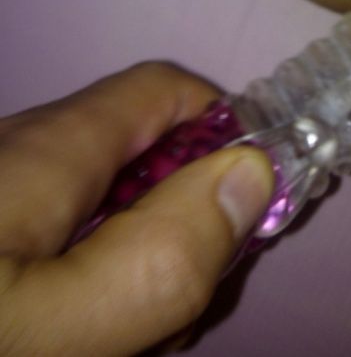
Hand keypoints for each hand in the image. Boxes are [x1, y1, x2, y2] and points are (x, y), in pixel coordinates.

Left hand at [0, 63, 273, 355]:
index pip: (168, 90)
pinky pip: (62, 232)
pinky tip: (85, 328)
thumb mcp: (60, 321)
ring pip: (106, 204)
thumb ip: (161, 254)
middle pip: (143, 155)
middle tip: (182, 312)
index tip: (252, 212)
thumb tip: (254, 172)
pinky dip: (91, 277)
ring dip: (141, 262)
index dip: (227, 134)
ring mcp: (5, 189)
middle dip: (186, 222)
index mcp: (48, 146)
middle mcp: (21, 148)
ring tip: (135, 336)